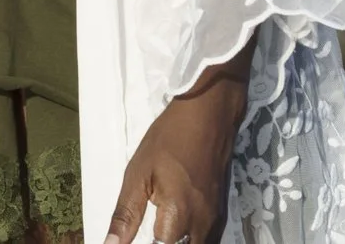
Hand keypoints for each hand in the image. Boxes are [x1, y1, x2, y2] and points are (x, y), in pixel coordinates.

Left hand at [103, 47, 252, 243]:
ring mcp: (214, 220)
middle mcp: (201, 225)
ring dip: (177, 243)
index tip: (128, 240)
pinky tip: (175, 233)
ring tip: (157, 232)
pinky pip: (206, 239)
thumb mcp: (138, 173)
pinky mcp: (219, 212)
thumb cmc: (169, 138)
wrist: (209, 113)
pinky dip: (190, 240)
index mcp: (178, 217)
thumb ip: (126, 215)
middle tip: (146, 233)